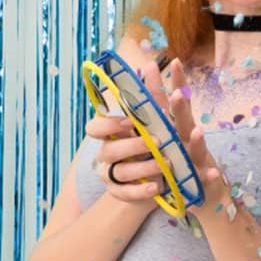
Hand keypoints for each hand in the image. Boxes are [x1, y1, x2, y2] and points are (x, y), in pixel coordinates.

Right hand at [88, 63, 172, 202]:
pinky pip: (128, 195)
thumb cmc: (155, 141)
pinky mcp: (122, 194)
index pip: (95, 127)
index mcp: (112, 134)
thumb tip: (149, 64)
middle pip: (109, 151)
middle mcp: (108, 154)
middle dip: (133, 146)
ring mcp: (112, 176)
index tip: (129, 122)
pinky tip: (157, 188)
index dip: (109, 125)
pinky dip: (142, 191)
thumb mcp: (157, 119)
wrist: (159, 176)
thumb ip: (151, 96)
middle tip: (156, 142)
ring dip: (143, 168)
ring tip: (165, 166)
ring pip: (120, 173)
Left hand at [160, 59, 224, 195]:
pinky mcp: (200, 177)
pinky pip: (205, 176)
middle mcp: (186, 137)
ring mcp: (196, 157)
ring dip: (198, 140)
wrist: (198, 188)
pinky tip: (213, 172)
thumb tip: (144, 74)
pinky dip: (209, 175)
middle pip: (183, 119)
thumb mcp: (164, 130)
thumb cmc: (178, 156)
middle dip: (180, 107)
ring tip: (197, 132)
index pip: (170, 102)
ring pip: (196, 147)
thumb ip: (155, 106)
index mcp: (174, 125)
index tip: (169, 62)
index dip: (172, 83)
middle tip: (176, 93)